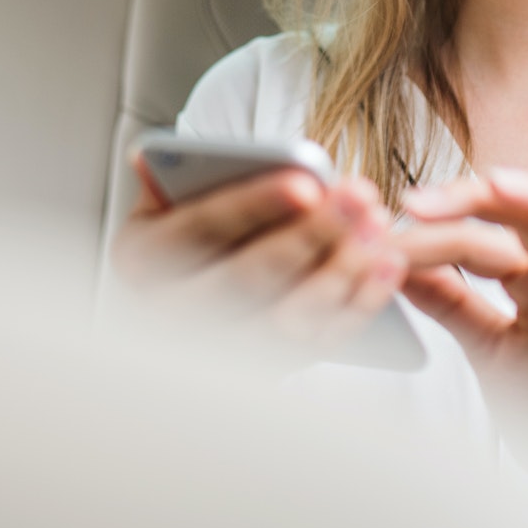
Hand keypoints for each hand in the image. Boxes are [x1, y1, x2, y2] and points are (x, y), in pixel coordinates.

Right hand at [109, 152, 407, 355]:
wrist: (183, 309)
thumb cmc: (185, 237)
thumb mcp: (163, 205)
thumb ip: (171, 179)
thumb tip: (151, 157)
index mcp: (142, 260)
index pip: (201, 227)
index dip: (254, 204)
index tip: (308, 183)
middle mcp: (170, 314)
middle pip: (249, 275)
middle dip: (313, 234)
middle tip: (362, 196)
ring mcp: (218, 351)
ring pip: (287, 318)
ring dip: (342, 272)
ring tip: (380, 227)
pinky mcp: (264, 371)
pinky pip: (318, 345)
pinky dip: (357, 307)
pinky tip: (386, 267)